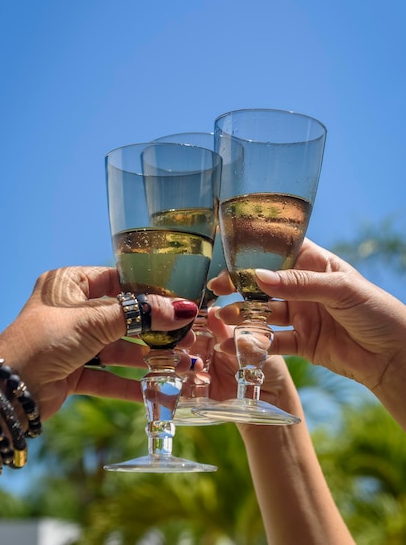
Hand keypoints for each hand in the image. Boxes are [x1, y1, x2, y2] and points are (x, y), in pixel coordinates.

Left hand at [0, 266, 197, 420]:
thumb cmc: (47, 339)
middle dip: (154, 329)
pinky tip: (154, 389)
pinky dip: (128, 383)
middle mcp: (72, 311)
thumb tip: (182, 309)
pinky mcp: (73, 371)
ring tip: (180, 362)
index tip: (179, 301)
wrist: (8, 389)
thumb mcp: (95, 320)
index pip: (118, 281)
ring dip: (146, 358)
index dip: (149, 292)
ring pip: (118, 348)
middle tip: (186, 335)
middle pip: (123, 317)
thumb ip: (140, 315)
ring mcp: (73, 342)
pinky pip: (107, 375)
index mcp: (70, 284)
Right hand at [210, 239, 405, 416]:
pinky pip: (273, 342)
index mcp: (315, 264)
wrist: (394, 356)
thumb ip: (298, 283)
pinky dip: (255, 344)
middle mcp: (304, 287)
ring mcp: (301, 315)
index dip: (253, 251)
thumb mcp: (340, 289)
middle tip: (216, 289)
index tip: (228, 255)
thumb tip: (258, 276)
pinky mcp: (302, 343)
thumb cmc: (376, 310)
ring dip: (242, 314)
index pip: (279, 249)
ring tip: (222, 318)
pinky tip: (237, 344)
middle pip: (264, 282)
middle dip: (239, 285)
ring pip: (264, 312)